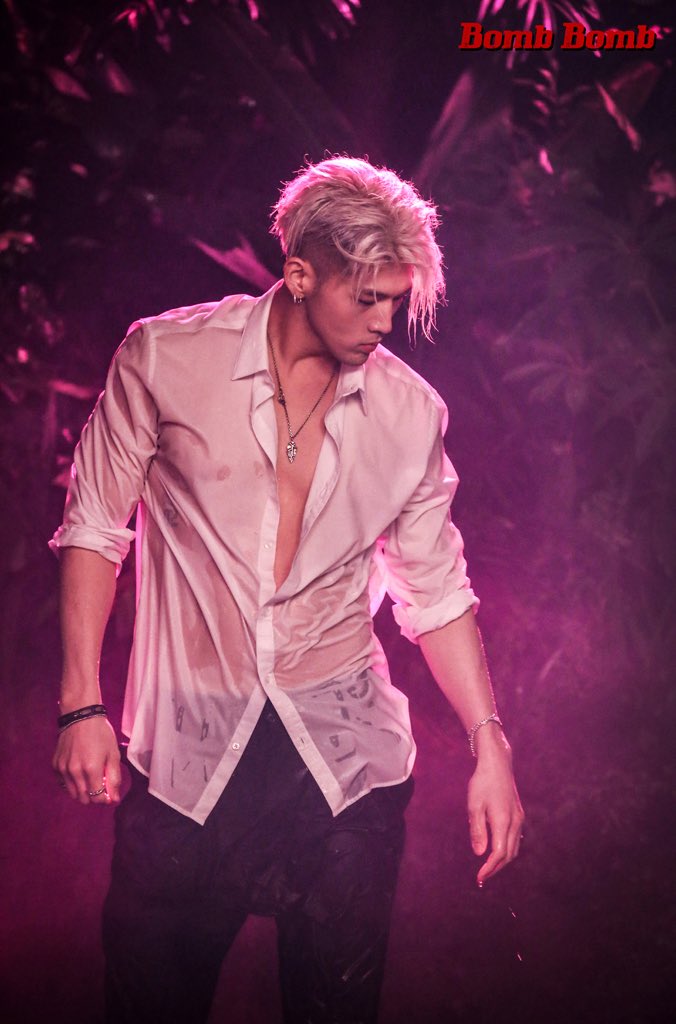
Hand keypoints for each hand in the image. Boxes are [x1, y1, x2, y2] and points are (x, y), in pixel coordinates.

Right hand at [53, 716, 121, 805]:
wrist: (81, 716)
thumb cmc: (101, 733)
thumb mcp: (113, 754)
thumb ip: (114, 778)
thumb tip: (114, 799)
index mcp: (91, 769)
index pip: (97, 798)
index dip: (104, 799)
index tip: (108, 795)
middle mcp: (75, 771)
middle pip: (84, 799)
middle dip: (94, 796)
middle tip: (100, 785)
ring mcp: (63, 768)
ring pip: (73, 793)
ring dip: (83, 792)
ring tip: (91, 778)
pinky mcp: (55, 765)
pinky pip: (64, 784)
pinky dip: (72, 783)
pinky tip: (80, 773)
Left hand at [467, 731, 523, 886]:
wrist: (497, 764)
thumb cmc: (482, 783)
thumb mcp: (474, 805)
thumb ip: (477, 830)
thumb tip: (480, 854)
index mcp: (503, 821)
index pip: (499, 853)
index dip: (490, 868)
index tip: (479, 877)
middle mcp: (515, 822)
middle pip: (509, 854)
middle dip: (496, 868)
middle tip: (482, 877)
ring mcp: (519, 818)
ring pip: (514, 848)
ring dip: (502, 860)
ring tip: (488, 868)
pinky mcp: (518, 814)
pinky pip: (515, 839)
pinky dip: (507, 849)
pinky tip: (496, 851)